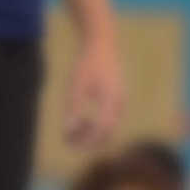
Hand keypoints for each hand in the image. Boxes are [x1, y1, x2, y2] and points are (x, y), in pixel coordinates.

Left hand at [66, 32, 126, 151]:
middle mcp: (119, 103)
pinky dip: (97, 125)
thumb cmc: (86, 64)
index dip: (86, 141)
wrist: (101, 45)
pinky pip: (110, 119)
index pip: (101, 129)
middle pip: (108, 132)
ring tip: (73, 130)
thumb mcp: (75, 86)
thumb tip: (68, 131)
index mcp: (110, 99)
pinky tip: (83, 120)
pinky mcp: (118, 99)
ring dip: (92, 133)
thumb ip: (74, 109)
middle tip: (69, 141)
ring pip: (109, 127)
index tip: (69, 144)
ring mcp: (121, 101)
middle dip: (89, 140)